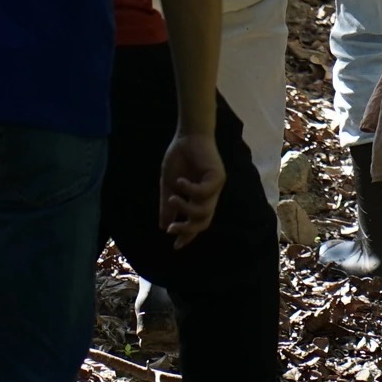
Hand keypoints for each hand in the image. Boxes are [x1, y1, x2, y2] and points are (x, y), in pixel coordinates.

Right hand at [159, 128, 224, 245]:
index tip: (176, 246)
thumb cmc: (179, 158)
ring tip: (172, 198)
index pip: (196, 222)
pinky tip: (181, 182)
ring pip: (204, 210)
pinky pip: (204, 192)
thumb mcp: (169, 185)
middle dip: (188, 230)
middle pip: (204, 222)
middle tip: (172, 229)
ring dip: (186, 208)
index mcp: (198, 198)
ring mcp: (215, 186)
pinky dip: (190, 191)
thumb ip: (168, 205)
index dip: (188, 235)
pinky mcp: (217, 176)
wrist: (187, 135)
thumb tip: (163, 226)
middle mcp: (209, 195)